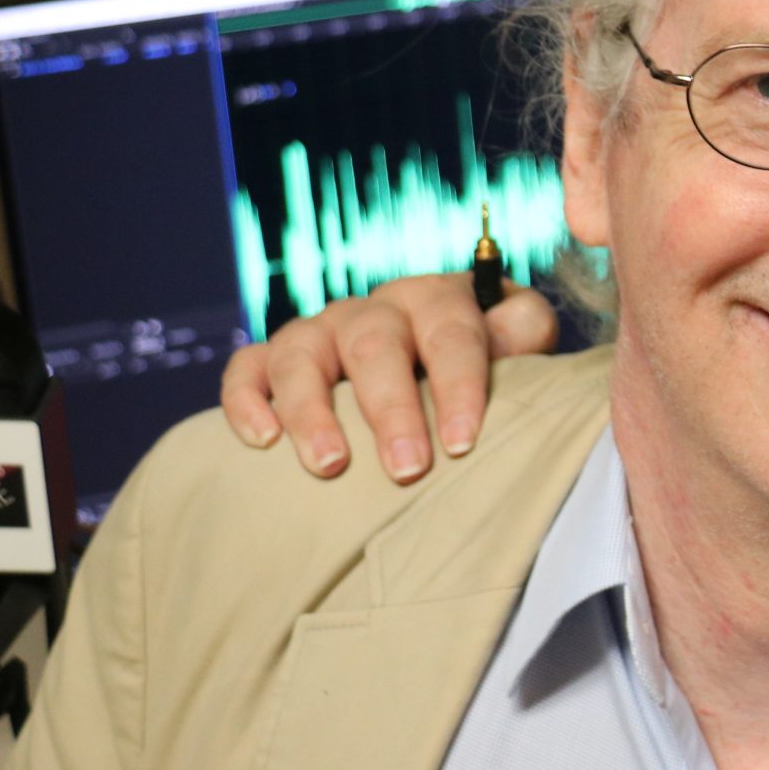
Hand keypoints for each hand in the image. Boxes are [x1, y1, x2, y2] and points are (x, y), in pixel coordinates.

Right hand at [219, 272, 556, 481]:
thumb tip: (516, 331)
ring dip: (313, 410)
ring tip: (330, 466)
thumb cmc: (476, 370)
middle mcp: (373, 310)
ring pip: (303, 353)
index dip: (458, 386)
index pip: (450, 333)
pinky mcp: (274, 359)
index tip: (462, 442)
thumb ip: (520, 336)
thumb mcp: (512, 347)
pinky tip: (262, 441)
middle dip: (391, 409)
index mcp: (436, 300)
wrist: (423, 369)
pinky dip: (248, 399)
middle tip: (407, 469)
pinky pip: (249, 368)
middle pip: (375, 345)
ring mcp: (320, 331)